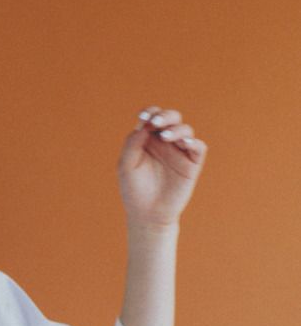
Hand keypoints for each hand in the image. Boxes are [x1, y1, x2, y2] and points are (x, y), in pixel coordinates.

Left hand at [117, 106, 207, 228]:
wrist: (147, 214)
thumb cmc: (134, 190)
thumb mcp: (126, 167)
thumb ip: (132, 145)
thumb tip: (144, 126)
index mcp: (148, 139)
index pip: (152, 117)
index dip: (150, 112)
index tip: (143, 116)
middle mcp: (165, 142)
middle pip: (171, 118)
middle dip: (165, 116)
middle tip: (155, 122)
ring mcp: (180, 151)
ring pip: (185, 130)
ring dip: (176, 129)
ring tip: (165, 136)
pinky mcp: (192, 163)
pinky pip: (198, 147)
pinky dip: (193, 142)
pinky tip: (183, 143)